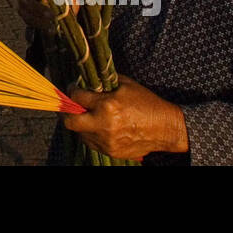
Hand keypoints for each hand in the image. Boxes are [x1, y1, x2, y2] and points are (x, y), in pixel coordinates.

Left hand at [63, 74, 188, 159]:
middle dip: (67, 112)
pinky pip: (91, 143)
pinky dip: (91, 134)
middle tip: (70, 105)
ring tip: (88, 115)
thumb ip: (103, 82)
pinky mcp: (111, 151)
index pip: (76, 97)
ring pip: (79, 133)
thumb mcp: (125, 85)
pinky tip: (99, 126)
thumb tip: (85, 80)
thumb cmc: (146, 102)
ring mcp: (107, 141)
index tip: (73, 88)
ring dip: (80, 123)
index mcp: (107, 105)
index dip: (72, 90)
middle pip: (69, 121)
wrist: (165, 128)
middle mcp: (104, 125)